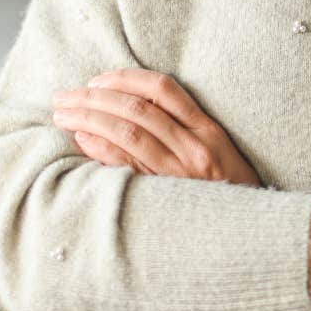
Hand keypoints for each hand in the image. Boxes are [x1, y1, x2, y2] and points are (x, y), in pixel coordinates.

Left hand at [49, 68, 262, 187]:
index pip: (163, 89)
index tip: (97, 79)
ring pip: (127, 133)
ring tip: (63, 114)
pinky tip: (81, 140)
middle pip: (137, 109)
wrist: (246, 232)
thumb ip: (183, 128)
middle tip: (64, 96)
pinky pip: (126, 166)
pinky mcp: (163, 197)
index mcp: (207, 130)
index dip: (125, 78)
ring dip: (89, 119)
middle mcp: (194, 148)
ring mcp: (178, 174)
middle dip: (94, 98)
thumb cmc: (226, 189)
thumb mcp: (215, 151)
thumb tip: (126, 107)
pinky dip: (100, 148)